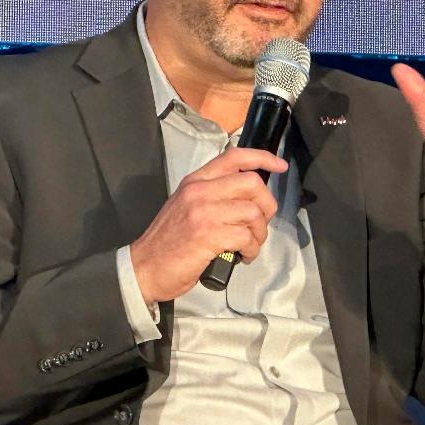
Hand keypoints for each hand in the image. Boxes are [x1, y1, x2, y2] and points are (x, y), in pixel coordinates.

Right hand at [129, 147, 287, 303]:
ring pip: (253, 212)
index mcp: (196, 181)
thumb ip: (212, 195)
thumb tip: (248, 197)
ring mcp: (204, 212)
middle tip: (260, 224)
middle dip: (267, 205)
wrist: (144, 268)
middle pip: (252, 183)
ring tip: (248, 246)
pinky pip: (246, 236)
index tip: (280, 166)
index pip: (234, 156)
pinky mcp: (208, 235)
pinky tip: (242, 257)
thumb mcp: (186, 206)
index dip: (262, 158)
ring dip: (259, 233)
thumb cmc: (168, 241)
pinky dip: (251, 249)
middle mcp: (200, 191)